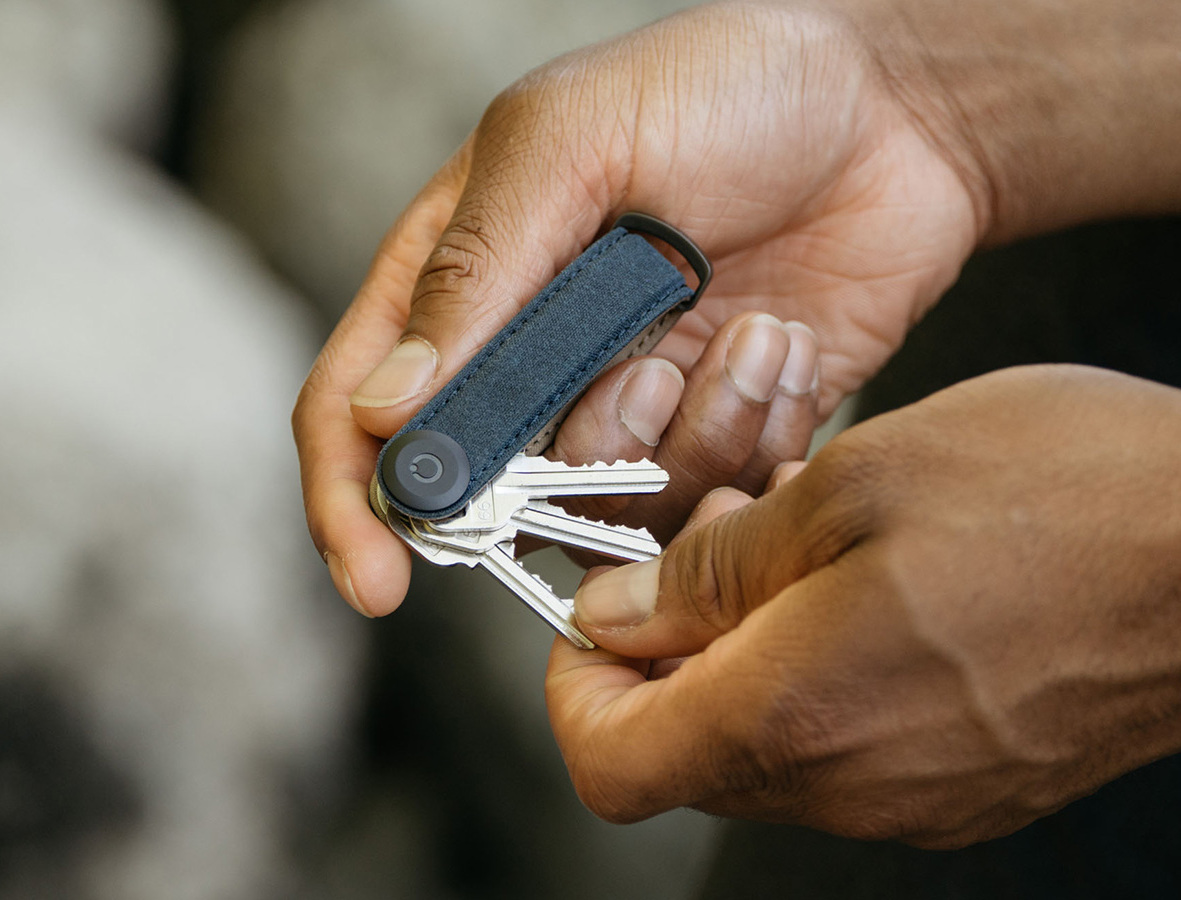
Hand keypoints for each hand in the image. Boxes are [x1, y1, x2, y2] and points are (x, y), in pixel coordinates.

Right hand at [293, 0, 981, 615]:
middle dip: (574, 468)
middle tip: (652, 378)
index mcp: (464, 285)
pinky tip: (785, 345)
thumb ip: (474, 275)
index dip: (353, 507)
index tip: (383, 580)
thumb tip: (380, 408)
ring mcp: (626, 410)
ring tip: (747, 330)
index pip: (359, 416)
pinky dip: (751, 438)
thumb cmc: (720, 88)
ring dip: (685, 437)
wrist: (888, 111)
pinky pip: (703, 507)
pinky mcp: (714, 435)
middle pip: (491, 496)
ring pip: (604, 517)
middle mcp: (532, 365)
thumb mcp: (571, 144)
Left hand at [547, 365, 1180, 847]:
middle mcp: (849, 786)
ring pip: (764, 739)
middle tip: (718, 536)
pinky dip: (816, 666)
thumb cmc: (1063, 497)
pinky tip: (866, 580)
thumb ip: (709, 569)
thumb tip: (615, 613)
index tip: (597, 612)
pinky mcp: (967, 782)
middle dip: (669, 642)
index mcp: (795, 714)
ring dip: (747, 644)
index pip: (610, 759)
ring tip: (803, 539)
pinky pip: (843, 742)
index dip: (574, 685)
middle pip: (684, 748)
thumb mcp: (852, 486)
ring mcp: (915, 798)